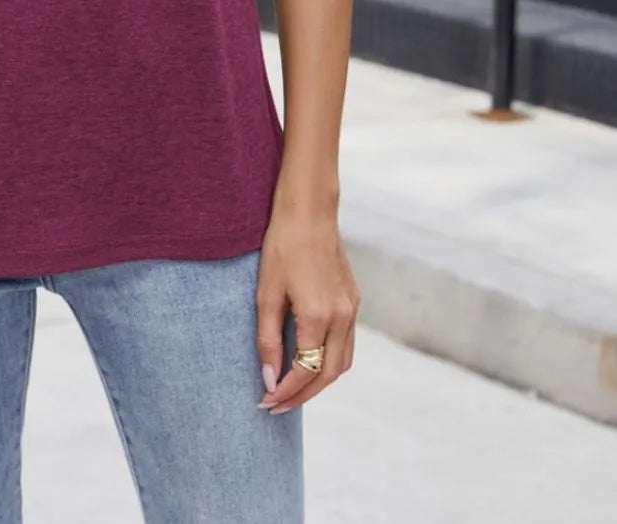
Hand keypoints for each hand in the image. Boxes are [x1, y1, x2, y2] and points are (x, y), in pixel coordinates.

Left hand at [254, 208, 358, 414]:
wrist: (309, 211)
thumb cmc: (282, 247)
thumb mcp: (266, 293)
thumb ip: (267, 339)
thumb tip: (269, 378)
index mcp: (318, 316)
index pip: (305, 371)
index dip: (285, 391)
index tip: (265, 401)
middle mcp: (342, 317)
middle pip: (329, 375)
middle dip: (303, 395)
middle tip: (276, 406)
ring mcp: (352, 309)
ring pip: (343, 363)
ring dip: (320, 382)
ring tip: (292, 390)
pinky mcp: (354, 300)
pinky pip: (347, 344)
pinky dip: (330, 362)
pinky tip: (309, 361)